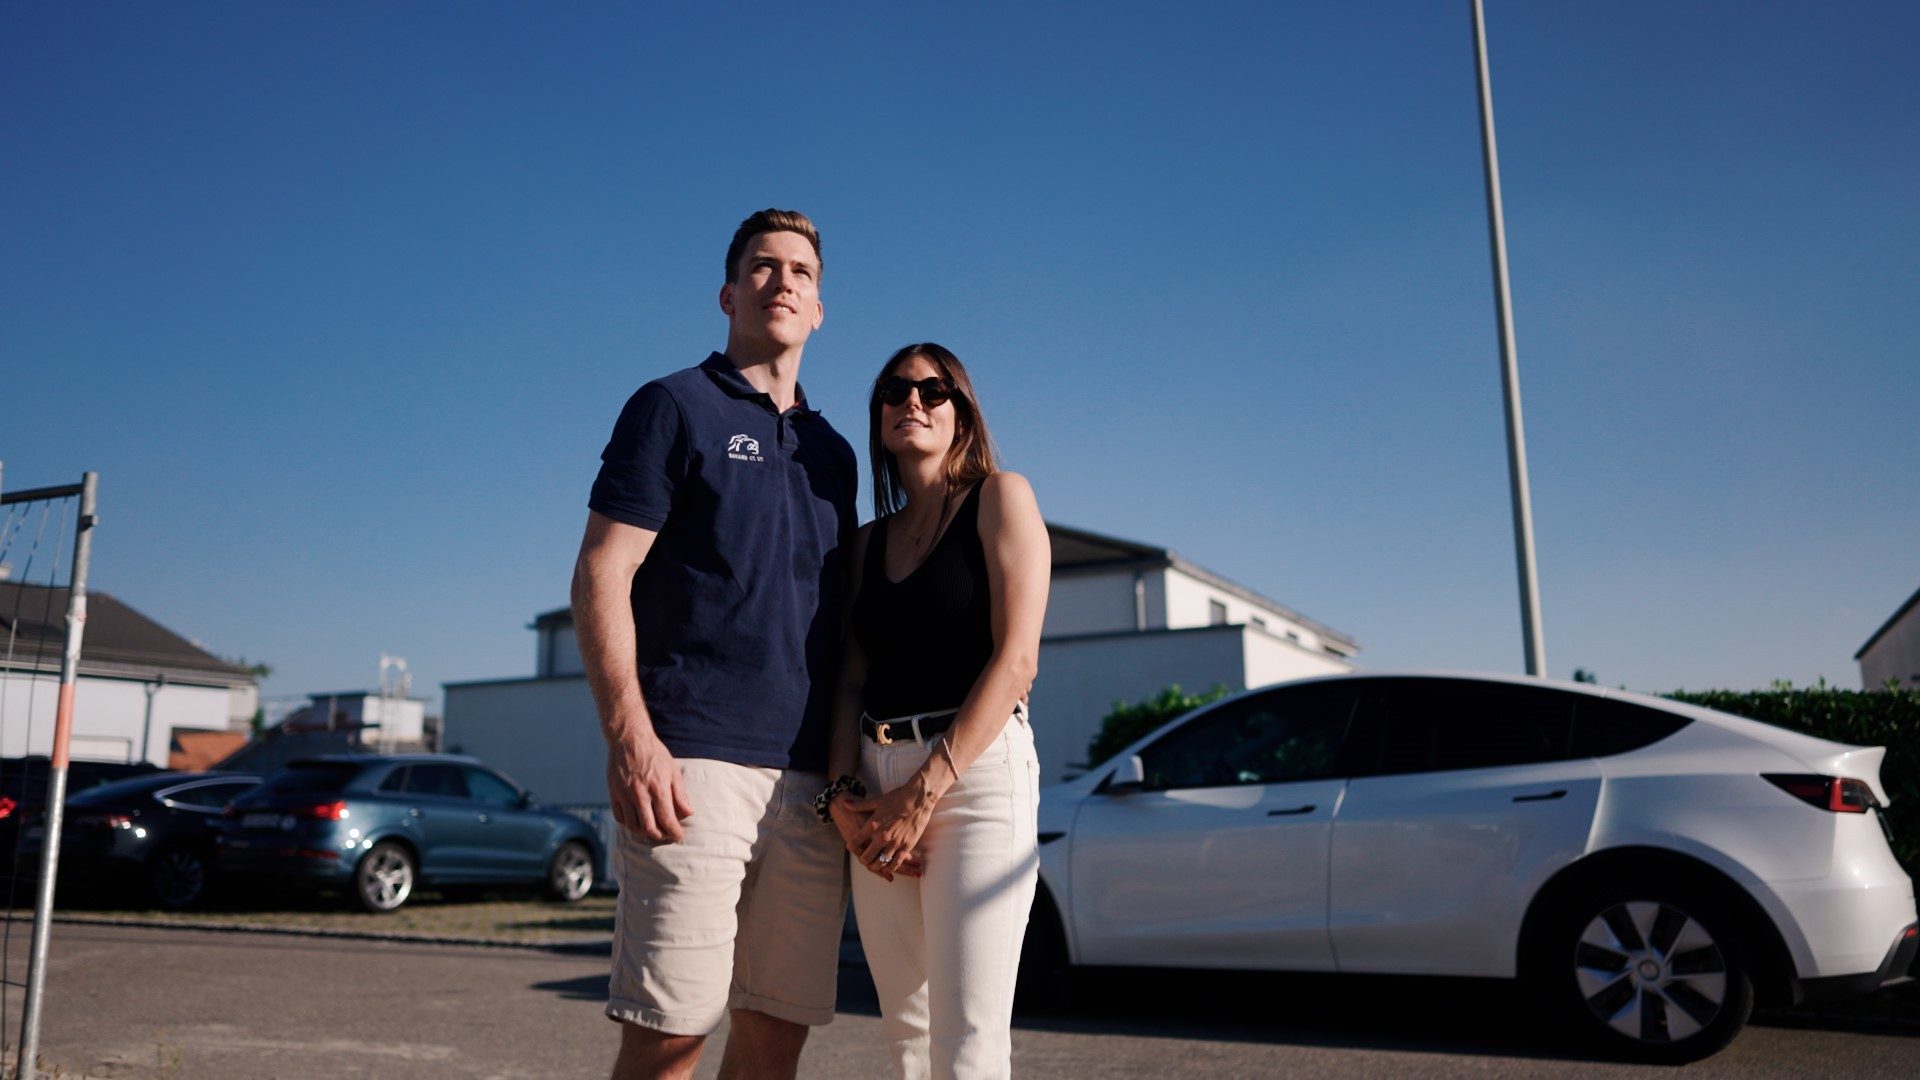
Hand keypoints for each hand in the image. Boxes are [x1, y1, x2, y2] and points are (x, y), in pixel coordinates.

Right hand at [606, 728, 693, 842]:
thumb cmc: (654, 754)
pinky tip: (638, 822)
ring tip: (653, 831)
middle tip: (666, 836)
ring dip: (644, 833)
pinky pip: (620, 817)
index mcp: (658, 787)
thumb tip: (688, 813)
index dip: (674, 832)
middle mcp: (640, 793)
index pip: (667, 819)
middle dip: (660, 836)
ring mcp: (624, 794)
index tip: (679, 836)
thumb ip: (680, 794)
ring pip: (632, 825)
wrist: (629, 739)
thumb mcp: (672, 770)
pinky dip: (629, 824)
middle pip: (649, 827)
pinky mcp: (613, 793)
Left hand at [840, 785, 933, 881]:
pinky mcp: (907, 846)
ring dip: (876, 865)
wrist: (919, 799)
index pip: (855, 841)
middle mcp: (882, 836)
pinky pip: (896, 863)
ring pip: (881, 862)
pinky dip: (891, 867)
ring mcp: (895, 843)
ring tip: (874, 864)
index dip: (851, 846)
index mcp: (873, 825)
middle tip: (863, 859)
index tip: (851, 847)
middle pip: (867, 856)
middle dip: (863, 859)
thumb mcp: (877, 801)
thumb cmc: (898, 798)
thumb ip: (860, 805)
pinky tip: (889, 868)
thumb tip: (845, 804)